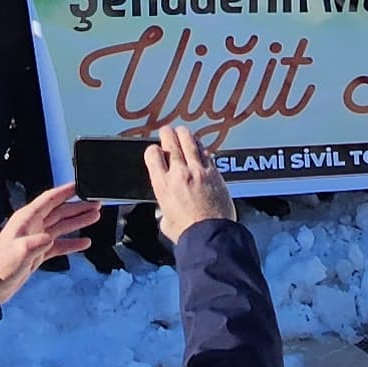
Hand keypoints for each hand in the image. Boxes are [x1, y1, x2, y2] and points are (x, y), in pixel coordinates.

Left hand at [0, 185, 92, 303]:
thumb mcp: (18, 252)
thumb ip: (35, 244)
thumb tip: (50, 238)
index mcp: (26, 219)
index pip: (50, 199)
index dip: (66, 191)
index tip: (80, 186)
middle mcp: (32, 226)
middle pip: (60, 211)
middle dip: (78, 206)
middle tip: (95, 203)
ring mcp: (36, 239)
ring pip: (62, 225)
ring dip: (78, 221)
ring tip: (94, 216)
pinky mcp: (38, 252)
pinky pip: (60, 244)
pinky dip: (72, 243)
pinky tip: (84, 242)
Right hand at [143, 121, 232, 239]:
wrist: (211, 236)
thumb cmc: (189, 233)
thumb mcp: (166, 221)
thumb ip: (165, 211)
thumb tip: (168, 213)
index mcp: (163, 186)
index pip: (153, 155)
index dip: (153, 150)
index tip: (155, 150)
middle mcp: (179, 174)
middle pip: (171, 144)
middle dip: (167, 134)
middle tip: (166, 131)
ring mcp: (198, 172)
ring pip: (190, 144)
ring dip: (185, 135)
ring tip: (182, 131)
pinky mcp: (214, 174)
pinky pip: (207, 154)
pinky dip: (202, 148)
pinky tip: (200, 146)